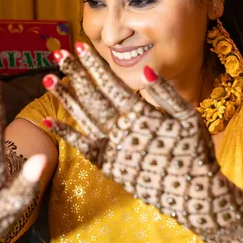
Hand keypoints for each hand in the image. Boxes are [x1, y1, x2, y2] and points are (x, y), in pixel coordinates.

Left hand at [45, 43, 231, 232]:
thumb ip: (165, 93)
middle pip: (92, 96)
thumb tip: (145, 70)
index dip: (94, 64)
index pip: (110, 83)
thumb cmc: (195, 151)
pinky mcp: (107, 166)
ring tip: (47, 78)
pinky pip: (81, 146)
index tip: (79, 46)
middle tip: (58, 54)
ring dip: (65, 97)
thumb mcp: (188, 117)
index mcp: (141, 115)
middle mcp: (121, 130)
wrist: (193, 196)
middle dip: (74, 73)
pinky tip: (47, 120)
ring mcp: (112, 149)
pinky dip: (64, 133)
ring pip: (82, 117)